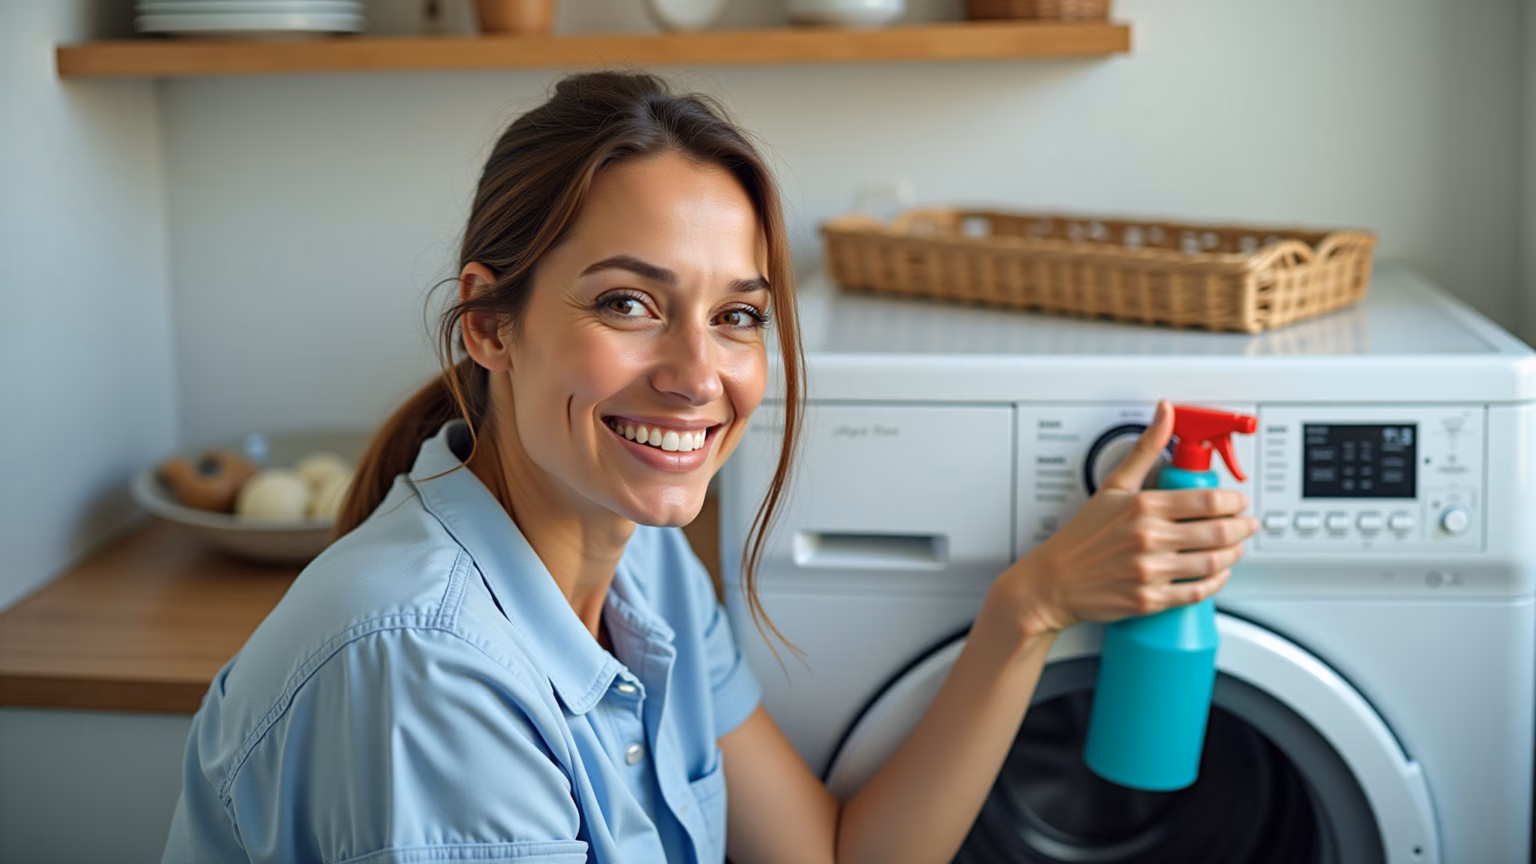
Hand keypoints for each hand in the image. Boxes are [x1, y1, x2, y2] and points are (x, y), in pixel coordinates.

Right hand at [991, 400, 1257, 636]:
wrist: (1054, 581)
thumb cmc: (1082, 536)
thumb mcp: (1113, 486)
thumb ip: (1145, 449)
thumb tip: (1165, 413)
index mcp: (1143, 507)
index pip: (1208, 500)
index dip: (1234, 501)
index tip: (1238, 501)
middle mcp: (1148, 538)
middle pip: (1217, 532)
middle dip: (1242, 528)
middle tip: (1247, 525)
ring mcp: (1150, 571)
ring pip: (1212, 563)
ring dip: (1234, 554)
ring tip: (1236, 547)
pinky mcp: (1149, 600)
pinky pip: (1196, 593)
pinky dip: (1216, 584)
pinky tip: (1218, 574)